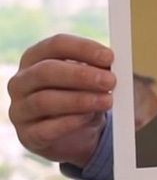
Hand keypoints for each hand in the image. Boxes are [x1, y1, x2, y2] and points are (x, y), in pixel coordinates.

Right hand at [7, 34, 114, 168]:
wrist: (73, 133)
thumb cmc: (79, 94)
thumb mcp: (89, 78)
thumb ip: (98, 69)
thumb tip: (113, 65)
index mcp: (36, 57)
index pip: (56, 45)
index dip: (83, 49)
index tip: (109, 57)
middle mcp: (22, 81)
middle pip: (46, 71)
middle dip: (82, 75)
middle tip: (110, 81)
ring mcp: (20, 109)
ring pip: (44, 100)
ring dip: (80, 100)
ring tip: (107, 101)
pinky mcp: (27, 135)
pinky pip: (46, 128)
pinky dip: (70, 122)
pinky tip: (88, 117)